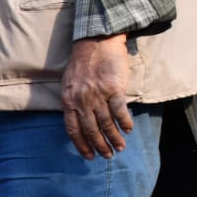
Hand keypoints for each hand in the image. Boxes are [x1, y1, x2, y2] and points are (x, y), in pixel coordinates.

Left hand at [61, 35, 134, 158]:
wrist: (96, 41)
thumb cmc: (82, 62)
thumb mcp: (69, 84)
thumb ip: (73, 102)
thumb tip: (80, 121)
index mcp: (68, 101)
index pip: (73, 130)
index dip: (81, 145)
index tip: (89, 155)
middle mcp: (82, 101)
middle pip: (91, 130)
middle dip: (100, 146)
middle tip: (108, 155)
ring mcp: (97, 95)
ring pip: (106, 124)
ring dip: (114, 138)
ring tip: (120, 147)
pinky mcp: (113, 88)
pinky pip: (119, 110)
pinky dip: (124, 122)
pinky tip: (128, 130)